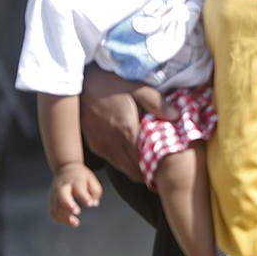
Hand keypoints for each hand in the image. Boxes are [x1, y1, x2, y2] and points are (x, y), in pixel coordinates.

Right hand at [50, 162, 101, 226]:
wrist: (66, 169)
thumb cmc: (82, 178)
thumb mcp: (91, 180)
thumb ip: (95, 192)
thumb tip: (93, 204)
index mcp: (76, 180)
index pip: (79, 188)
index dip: (84, 197)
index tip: (90, 204)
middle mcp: (63, 186)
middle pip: (62, 195)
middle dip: (68, 205)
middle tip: (77, 212)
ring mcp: (55, 193)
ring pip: (56, 206)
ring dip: (64, 216)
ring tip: (76, 223)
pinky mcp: (51, 200)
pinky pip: (53, 212)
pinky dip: (60, 219)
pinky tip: (69, 221)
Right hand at [79, 67, 175, 181]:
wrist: (80, 85)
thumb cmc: (111, 85)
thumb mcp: (137, 89)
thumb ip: (157, 104)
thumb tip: (176, 116)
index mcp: (126, 132)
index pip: (144, 161)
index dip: (157, 164)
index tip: (168, 162)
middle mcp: (112, 145)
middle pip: (134, 170)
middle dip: (149, 169)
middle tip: (162, 162)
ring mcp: (102, 147)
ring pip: (124, 168)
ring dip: (137, 167)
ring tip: (150, 157)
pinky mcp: (95, 146)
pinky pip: (114, 162)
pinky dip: (125, 162)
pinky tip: (134, 151)